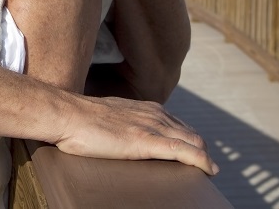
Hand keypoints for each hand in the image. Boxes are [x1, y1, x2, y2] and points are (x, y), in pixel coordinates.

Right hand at [55, 93, 218, 175]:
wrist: (68, 115)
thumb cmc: (79, 120)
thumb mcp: (108, 117)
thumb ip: (121, 123)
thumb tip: (119, 134)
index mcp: (144, 108)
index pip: (177, 123)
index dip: (189, 137)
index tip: (194, 149)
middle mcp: (153, 114)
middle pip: (190, 132)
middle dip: (201, 148)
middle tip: (206, 164)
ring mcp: (152, 127)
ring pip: (192, 140)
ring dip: (204, 156)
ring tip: (210, 169)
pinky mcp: (147, 142)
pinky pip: (184, 151)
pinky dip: (200, 160)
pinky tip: (208, 169)